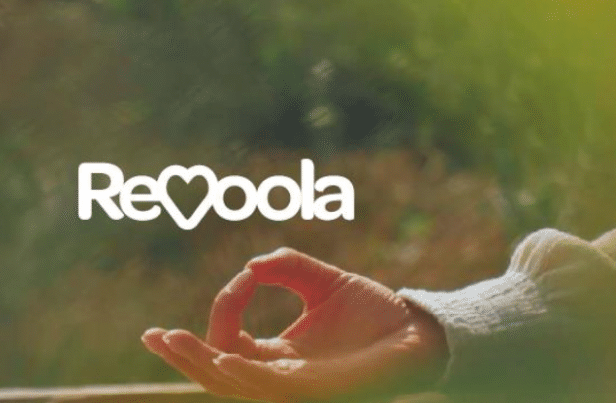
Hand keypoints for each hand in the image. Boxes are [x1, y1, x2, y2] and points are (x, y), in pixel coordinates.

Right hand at [141, 247, 448, 401]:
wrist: (421, 329)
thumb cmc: (376, 313)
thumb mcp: (325, 282)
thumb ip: (288, 267)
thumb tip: (252, 265)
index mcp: (280, 356)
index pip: (230, 340)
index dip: (227, 307)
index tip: (245, 277)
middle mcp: (283, 376)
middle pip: (219, 375)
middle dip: (185, 357)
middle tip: (154, 335)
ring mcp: (299, 388)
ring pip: (236, 386)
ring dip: (203, 365)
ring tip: (174, 342)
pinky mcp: (319, 390)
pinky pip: (273, 388)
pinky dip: (247, 374)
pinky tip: (226, 357)